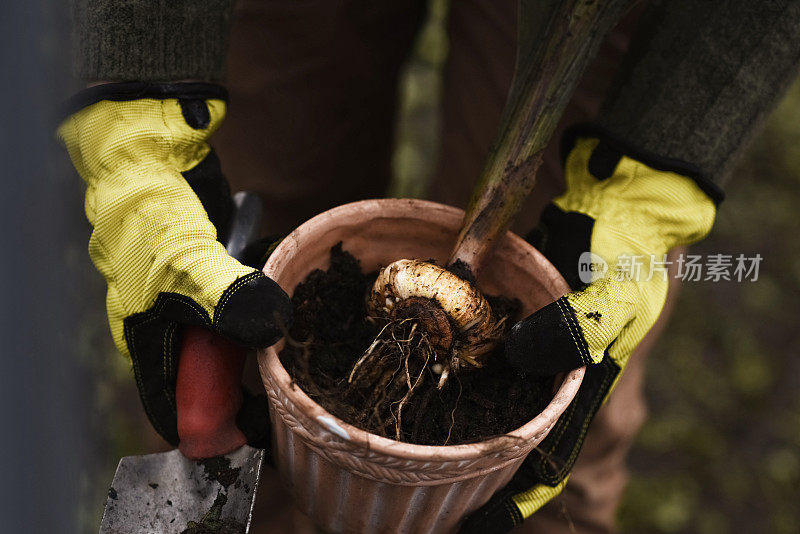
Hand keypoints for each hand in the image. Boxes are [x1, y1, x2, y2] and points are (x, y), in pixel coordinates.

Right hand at [58, 82, 291, 446]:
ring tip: (294, 378)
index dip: (210, 430)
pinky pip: (239, 315)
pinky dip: (260, 325)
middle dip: (241, 400)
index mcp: (148, 341)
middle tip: (285, 410)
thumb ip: (229, 300)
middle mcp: (169, 330)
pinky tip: (289, 332)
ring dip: (255, 362)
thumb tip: (273, 333)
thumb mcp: (188, 264)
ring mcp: (191, 305)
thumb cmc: (152, 218)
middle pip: (206, 382)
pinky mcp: (213, 282)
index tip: (253, 444)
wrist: (152, 162)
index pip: (175, 406)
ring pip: (226, 348)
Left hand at [461, 127, 718, 531]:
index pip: (548, 457)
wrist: (613, 205)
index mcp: (584, 386)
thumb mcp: (613, 294)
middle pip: (513, 435)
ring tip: (417, 446)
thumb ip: (572, 330)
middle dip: (480, 465)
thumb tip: (518, 358)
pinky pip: (479, 351)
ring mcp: (529, 347)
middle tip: (432, 488)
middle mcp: (552, 375)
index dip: (515, 494)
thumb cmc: (625, 254)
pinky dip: (455, 366)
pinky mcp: (510, 319)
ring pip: (493, 396)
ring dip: (462, 420)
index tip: (475, 521)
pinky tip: (421, 374)